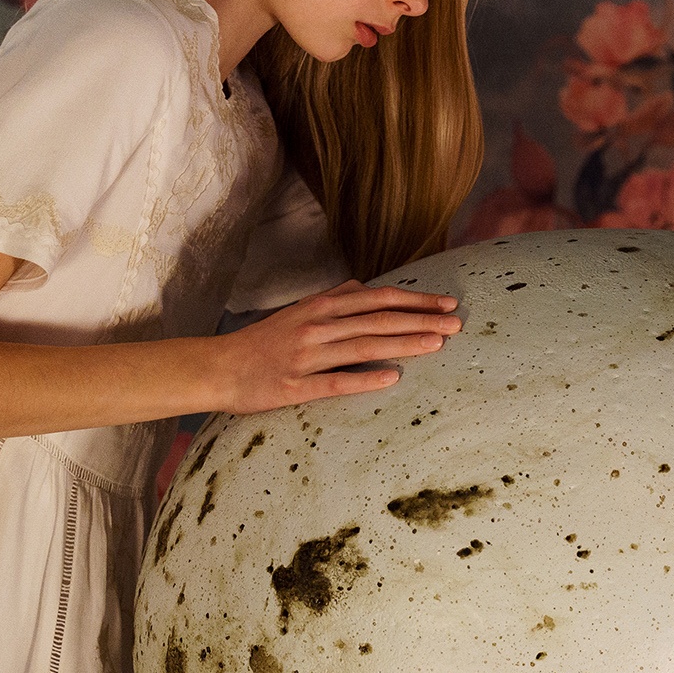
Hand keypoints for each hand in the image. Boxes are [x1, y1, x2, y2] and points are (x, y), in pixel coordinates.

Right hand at [204, 280, 460, 413]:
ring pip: (363, 347)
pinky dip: (365, 379)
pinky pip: (335, 382)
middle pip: (377, 320)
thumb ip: (332, 299)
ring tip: (436, 345)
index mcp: (320, 306)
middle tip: (456, 325)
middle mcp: (316, 326)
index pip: (377, 299)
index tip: (446, 304)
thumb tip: (361, 286)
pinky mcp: (294, 386)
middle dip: (420, 321)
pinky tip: (393, 378)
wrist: (218, 367)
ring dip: (403, 344)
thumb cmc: (262, 342)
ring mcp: (306, 356)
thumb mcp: (297, 311)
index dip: (414, 301)